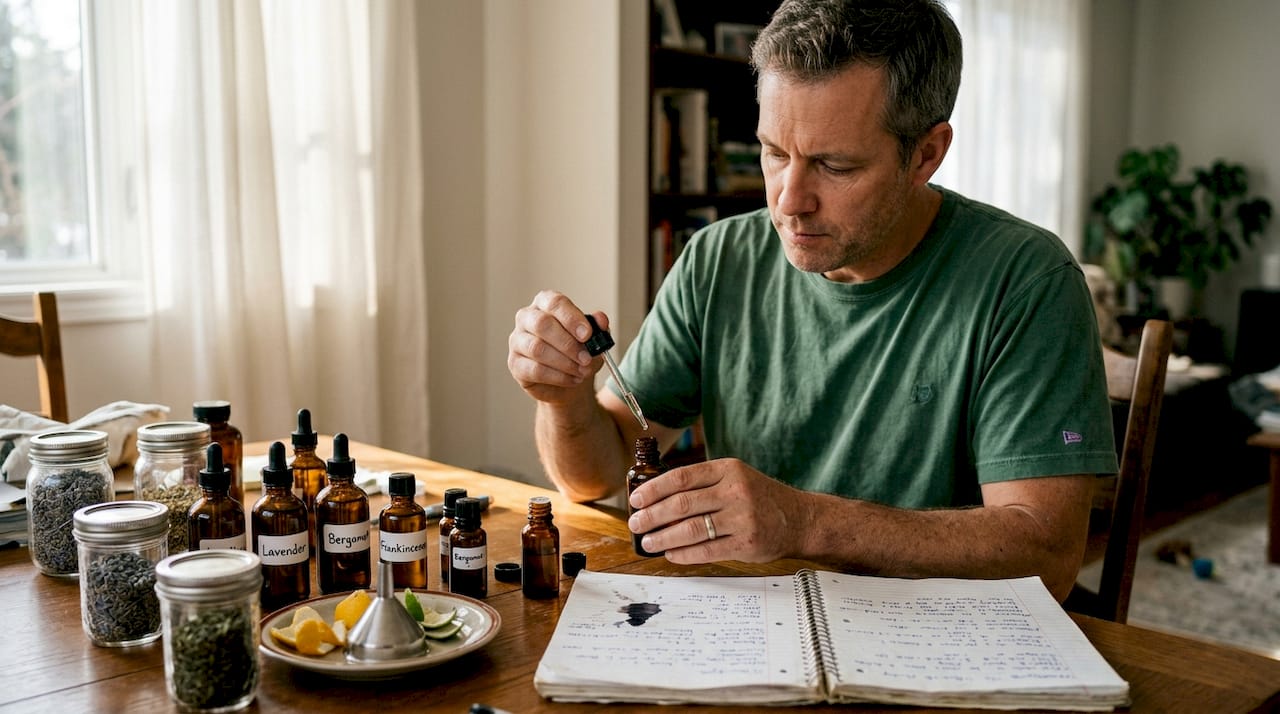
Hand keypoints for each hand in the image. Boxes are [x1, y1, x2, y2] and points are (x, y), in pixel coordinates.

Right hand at [508, 291, 605, 403]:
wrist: (570, 381)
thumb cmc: (578, 352)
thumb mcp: (594, 338)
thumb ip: (597, 326)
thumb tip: (601, 319)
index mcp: (545, 303)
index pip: (555, 302)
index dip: (571, 318)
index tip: (587, 334)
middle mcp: (527, 318)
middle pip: (542, 324)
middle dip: (568, 343)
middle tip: (587, 357)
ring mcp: (517, 341)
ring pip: (537, 349)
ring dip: (565, 362)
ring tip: (583, 371)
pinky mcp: (515, 364)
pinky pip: (535, 370)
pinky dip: (559, 377)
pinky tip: (573, 379)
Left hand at [626, 457, 812, 563]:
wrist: (800, 519)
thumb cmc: (760, 498)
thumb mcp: (736, 478)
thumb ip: (704, 484)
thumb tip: (658, 498)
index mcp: (728, 469)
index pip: (682, 477)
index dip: (654, 489)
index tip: (636, 499)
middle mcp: (735, 491)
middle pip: (682, 504)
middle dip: (652, 515)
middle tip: (636, 524)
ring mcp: (742, 518)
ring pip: (691, 529)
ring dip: (663, 537)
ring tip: (648, 542)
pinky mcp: (746, 544)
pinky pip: (707, 550)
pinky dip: (684, 554)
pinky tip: (671, 554)